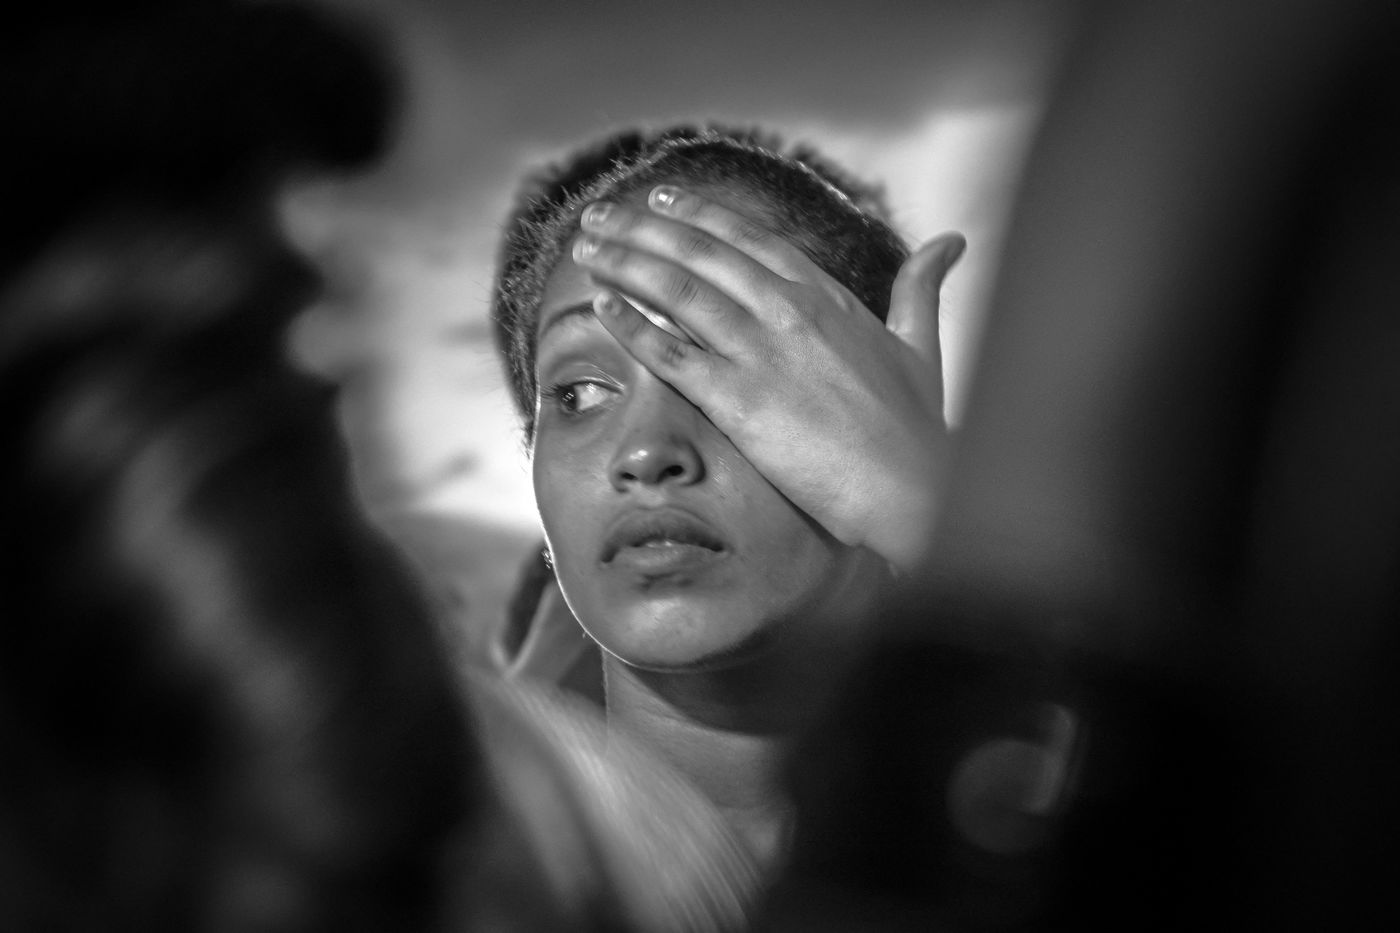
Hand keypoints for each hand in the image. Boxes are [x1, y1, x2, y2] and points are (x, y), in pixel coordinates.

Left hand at [573, 185, 964, 570]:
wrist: (912, 490)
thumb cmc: (920, 431)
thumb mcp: (924, 347)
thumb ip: (923, 290)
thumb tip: (951, 242)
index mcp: (827, 297)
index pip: (749, 240)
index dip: (699, 216)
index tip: (661, 202)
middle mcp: (789, 311)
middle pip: (701, 254)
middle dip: (643, 229)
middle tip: (600, 216)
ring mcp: (762, 352)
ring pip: (678, 291)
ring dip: (627, 264)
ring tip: (588, 250)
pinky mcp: (740, 400)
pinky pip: (672, 354)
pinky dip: (633, 327)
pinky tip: (603, 307)